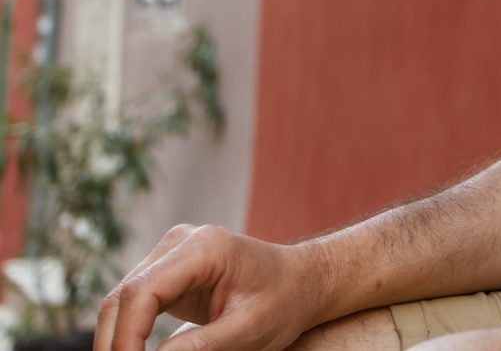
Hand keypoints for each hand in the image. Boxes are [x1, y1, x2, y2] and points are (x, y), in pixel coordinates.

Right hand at [97, 225, 331, 350]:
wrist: (302, 281)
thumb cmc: (284, 302)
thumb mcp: (248, 331)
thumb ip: (199, 348)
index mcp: (204, 248)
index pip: (141, 292)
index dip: (126, 338)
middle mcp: (180, 242)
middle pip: (123, 296)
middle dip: (115, 343)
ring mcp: (171, 252)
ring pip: (121, 301)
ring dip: (118, 339)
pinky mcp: (168, 270)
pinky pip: (134, 302)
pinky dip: (129, 332)